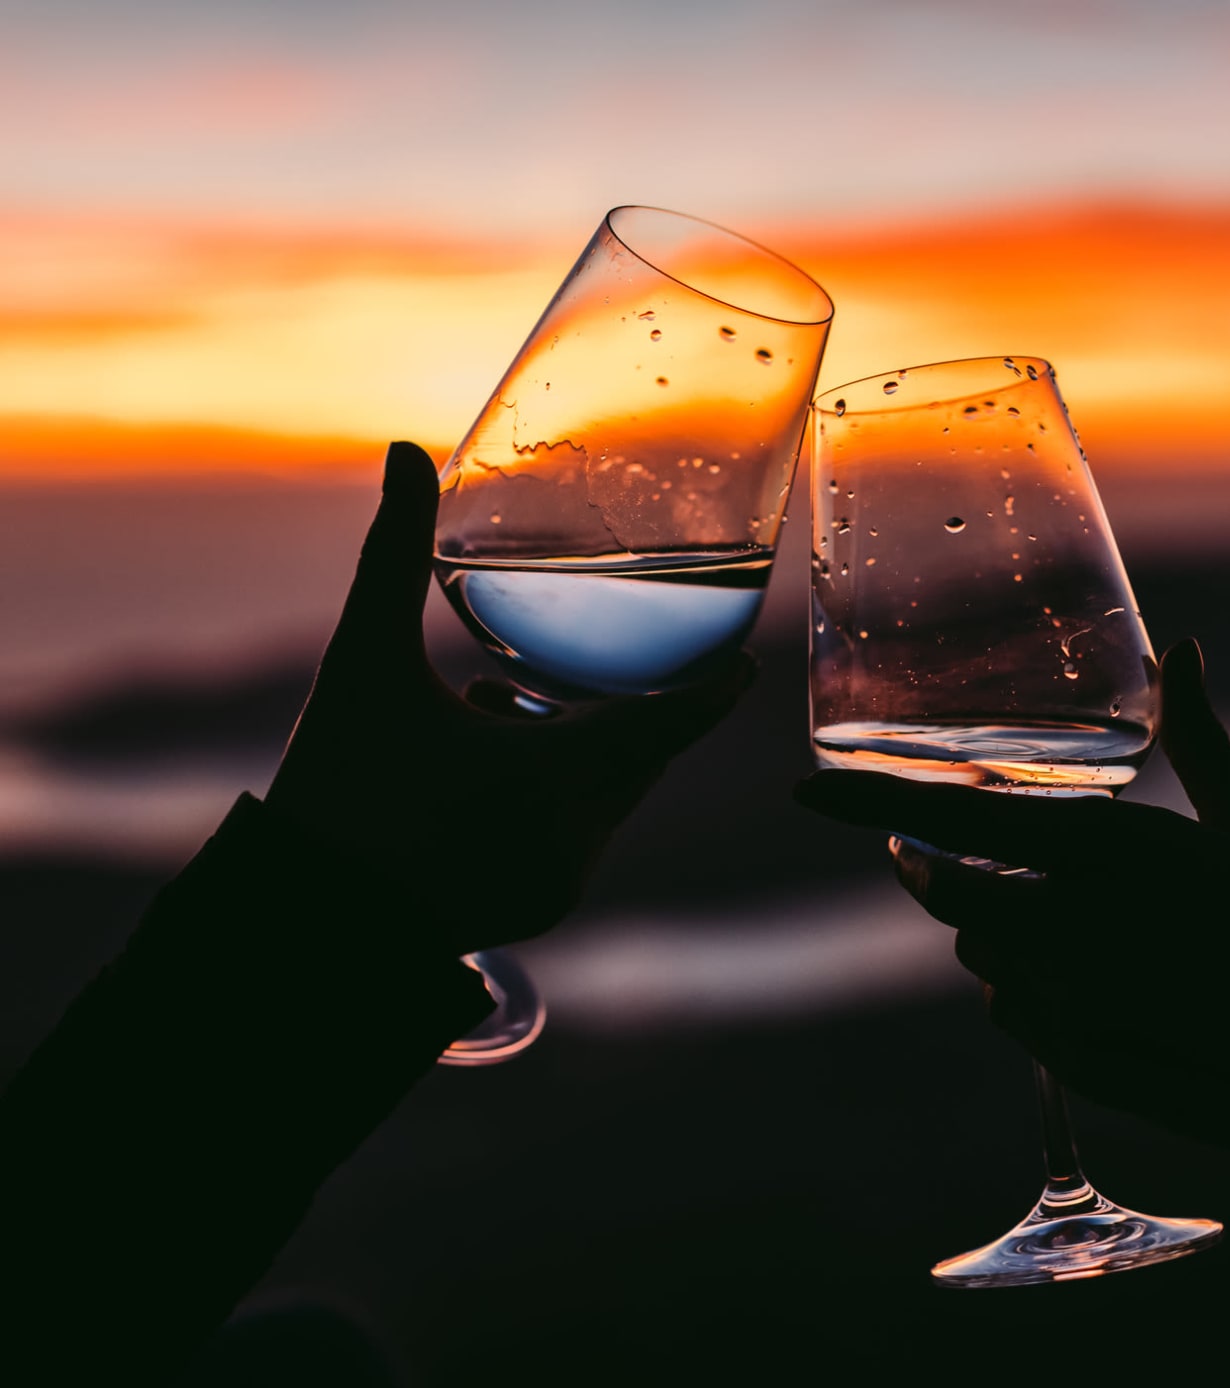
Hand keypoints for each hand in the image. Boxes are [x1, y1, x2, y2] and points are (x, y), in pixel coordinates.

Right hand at [266, 441, 753, 957]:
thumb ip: (389, 554)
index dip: (714, 688)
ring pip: (612, 794)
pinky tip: (491, 770)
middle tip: (598, 662)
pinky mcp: (544, 909)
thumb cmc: (333, 783)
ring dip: (584, 747)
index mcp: (552, 777)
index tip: (748, 661)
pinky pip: (582, 834)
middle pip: (640, 753)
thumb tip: (401, 452)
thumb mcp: (364, 663)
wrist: (302, 915)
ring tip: (498, 711)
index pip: (670, 724)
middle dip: (625, 706)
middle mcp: (574, 838)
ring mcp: (562, 883)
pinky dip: (563, 794)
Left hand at [795, 640, 1229, 1171]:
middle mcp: (1067, 926)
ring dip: (1002, 932)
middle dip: (944, 872)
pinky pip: (1017, 1015)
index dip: (867, 806)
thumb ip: (1200, 740)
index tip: (804, 792)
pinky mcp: (1075, 1063)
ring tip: (1071, 922)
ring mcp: (1065, 1003)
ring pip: (984, 955)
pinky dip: (1035, 992)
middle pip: (950, 894)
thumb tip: (1183, 651)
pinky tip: (1098, 985)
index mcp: (1105, 852)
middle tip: (954, 853)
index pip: (954, 821)